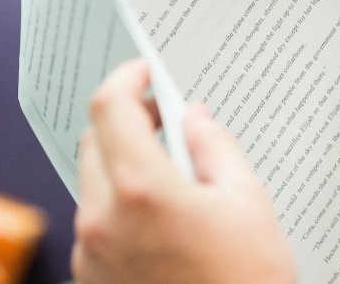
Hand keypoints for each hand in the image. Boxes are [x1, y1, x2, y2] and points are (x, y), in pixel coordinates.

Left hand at [72, 59, 295, 283]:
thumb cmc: (247, 282)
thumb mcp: (247, 201)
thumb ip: (215, 146)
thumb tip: (193, 117)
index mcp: (141, 189)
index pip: (110, 106)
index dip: (127, 79)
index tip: (145, 76)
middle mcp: (102, 220)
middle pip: (95, 142)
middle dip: (128, 124)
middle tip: (170, 126)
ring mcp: (91, 254)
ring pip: (93, 183)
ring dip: (124, 167)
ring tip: (177, 184)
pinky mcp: (91, 279)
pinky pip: (96, 224)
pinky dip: (121, 208)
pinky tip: (164, 224)